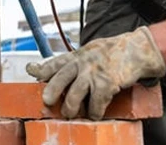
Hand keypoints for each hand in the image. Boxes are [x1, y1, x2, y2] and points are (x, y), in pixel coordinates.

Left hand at [26, 26, 165, 119]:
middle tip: (46, 101)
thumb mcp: (90, 51)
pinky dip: (95, 112)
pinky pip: (97, 104)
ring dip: (70, 107)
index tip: (30, 70)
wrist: (136, 50)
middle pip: (60, 79)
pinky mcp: (107, 85)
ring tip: (69, 114)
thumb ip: (76, 61)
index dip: (41, 68)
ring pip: (75, 95)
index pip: (54, 62)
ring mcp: (94, 74)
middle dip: (51, 91)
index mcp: (76, 55)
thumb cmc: (112, 52)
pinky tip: (94, 115)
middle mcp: (82, 63)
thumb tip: (61, 70)